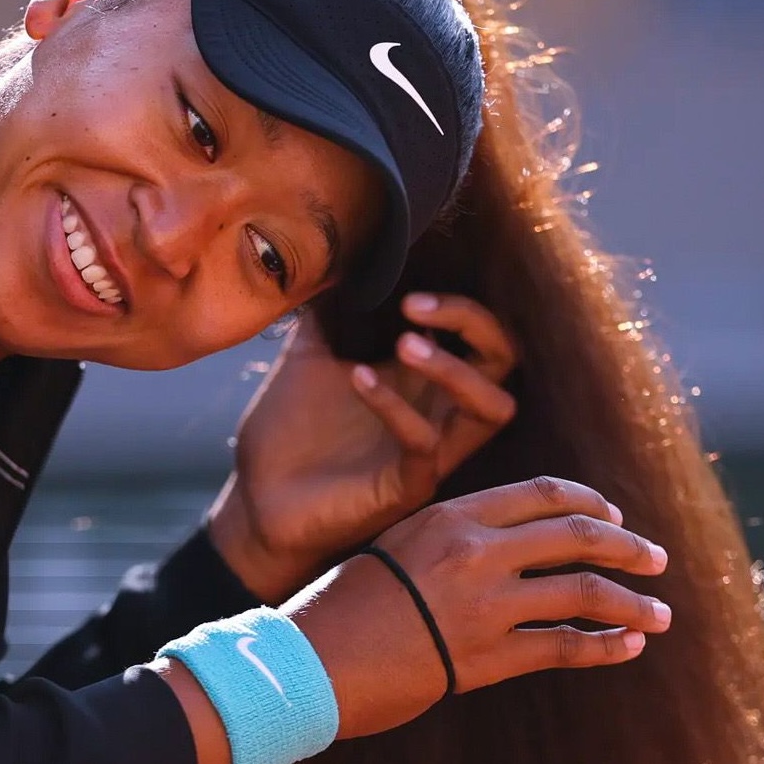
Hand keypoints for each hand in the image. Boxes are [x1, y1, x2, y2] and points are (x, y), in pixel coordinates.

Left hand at [208, 293, 516, 600]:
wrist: (257, 503)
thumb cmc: (288, 435)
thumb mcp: (306, 358)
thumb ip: (325, 314)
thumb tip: (328, 260)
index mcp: (420, 380)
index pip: (482, 334)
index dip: (460, 305)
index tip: (406, 291)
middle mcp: (436, 411)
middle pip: (505, 361)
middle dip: (473, 323)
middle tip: (415, 308)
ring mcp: (428, 453)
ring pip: (493, 409)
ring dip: (456, 370)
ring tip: (406, 344)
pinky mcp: (405, 488)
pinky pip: (427, 445)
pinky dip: (397, 406)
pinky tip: (356, 378)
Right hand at [285, 477, 670, 738]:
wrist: (315, 656)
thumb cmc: (349, 597)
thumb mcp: (402, 541)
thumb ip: (456, 533)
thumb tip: (510, 540)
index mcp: (454, 514)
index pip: (542, 493)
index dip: (589, 501)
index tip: (613, 513)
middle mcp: (477, 551)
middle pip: (575, 535)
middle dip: (627, 545)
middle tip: (657, 558)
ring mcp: (486, 604)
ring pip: (583, 592)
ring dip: (632, 602)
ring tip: (661, 613)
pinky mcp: (487, 657)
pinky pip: (563, 649)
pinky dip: (604, 647)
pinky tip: (629, 647)